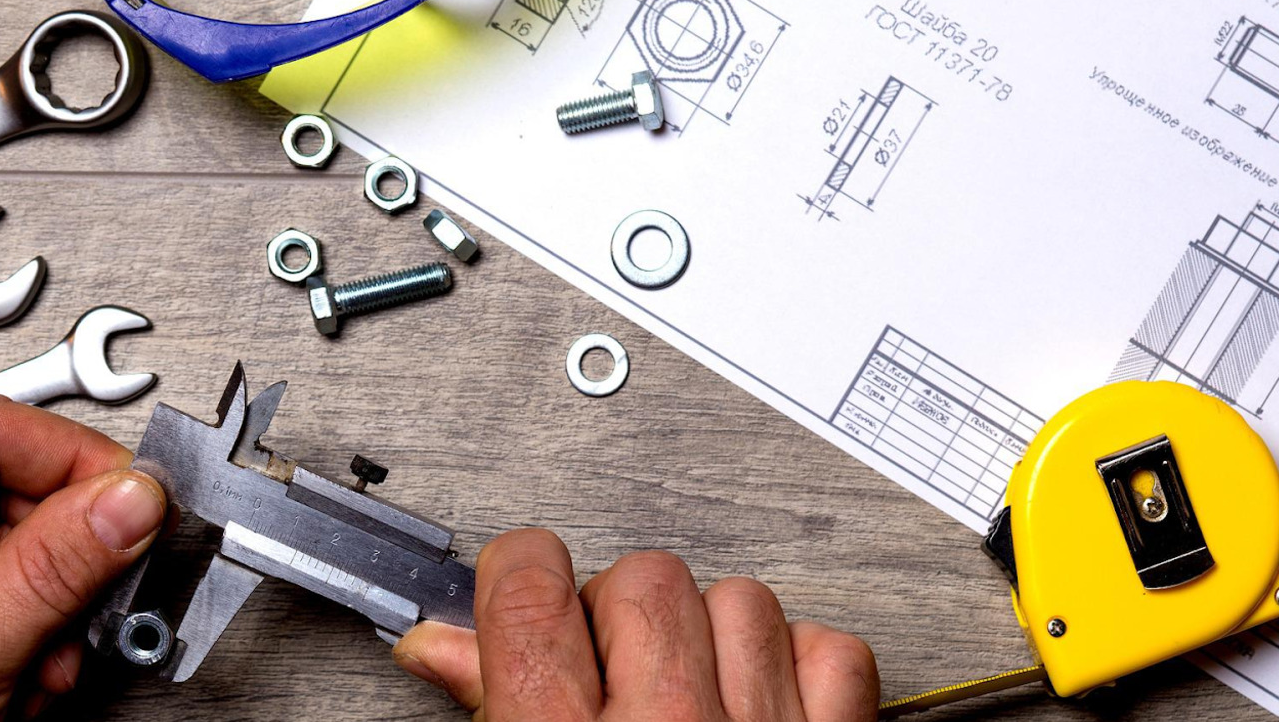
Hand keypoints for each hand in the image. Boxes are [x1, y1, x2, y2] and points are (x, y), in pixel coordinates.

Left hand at [0, 395, 166, 720]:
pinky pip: (7, 598)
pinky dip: (35, 641)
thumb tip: (134, 500)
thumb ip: (57, 567)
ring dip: (57, 614)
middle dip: (69, 561)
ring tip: (46, 666)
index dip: (74, 462)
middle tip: (103, 597)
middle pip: (14, 492)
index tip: (137, 504)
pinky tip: (26, 680)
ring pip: (21, 551)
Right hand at [394, 529, 879, 720]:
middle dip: (619, 611)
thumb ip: (488, 704)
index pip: (530, 587)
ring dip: (711, 633)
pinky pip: (833, 652)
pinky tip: (766, 703)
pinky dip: (803, 665)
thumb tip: (444, 644)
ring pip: (741, 599)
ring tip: (688, 700)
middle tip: (607, 674)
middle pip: (644, 576)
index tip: (524, 586)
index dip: (521, 573)